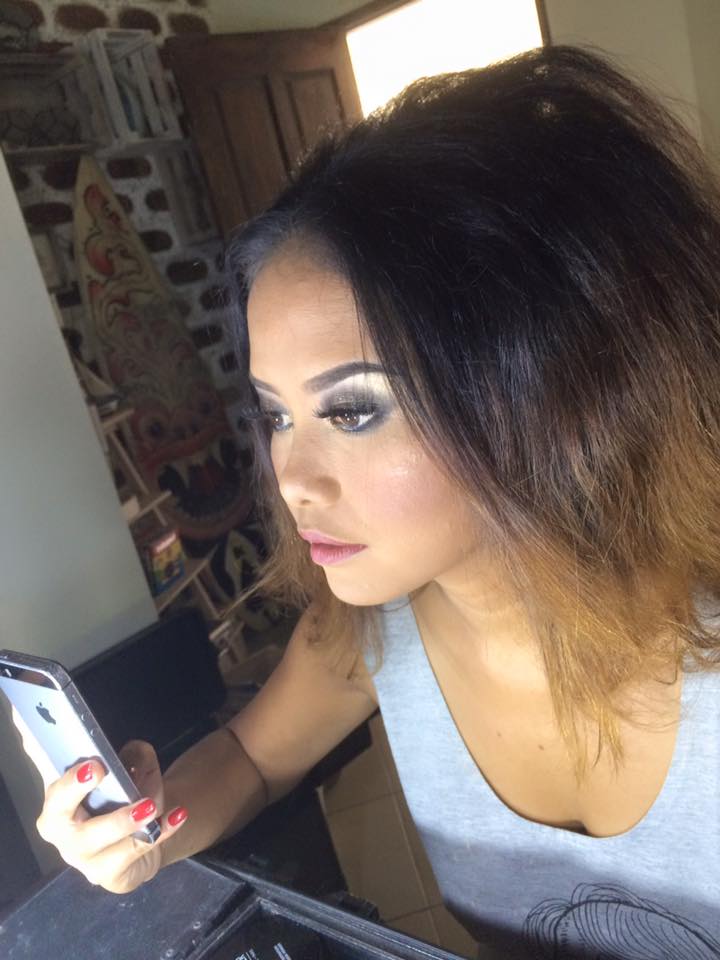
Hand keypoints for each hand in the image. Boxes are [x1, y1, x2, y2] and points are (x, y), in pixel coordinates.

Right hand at [16, 718, 187, 894]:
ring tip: (155, 808)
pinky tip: (177, 817)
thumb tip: (139, 750)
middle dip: (113, 819)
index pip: (56, 798)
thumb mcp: (131, 769)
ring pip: (109, 849)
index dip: (72, 784)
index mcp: (59, 806)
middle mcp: (66, 838)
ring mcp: (86, 861)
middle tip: (143, 803)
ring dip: (135, 827)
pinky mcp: (109, 876)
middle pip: (80, 835)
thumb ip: (134, 756)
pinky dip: (159, 834)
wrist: (139, 830)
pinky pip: (133, 856)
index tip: (97, 767)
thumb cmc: (123, 795)